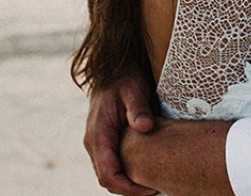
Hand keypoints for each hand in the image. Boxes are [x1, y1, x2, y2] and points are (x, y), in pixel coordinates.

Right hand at [83, 75, 157, 195]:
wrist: (113, 67)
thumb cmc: (125, 77)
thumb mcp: (134, 89)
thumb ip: (138, 108)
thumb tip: (144, 127)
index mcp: (98, 134)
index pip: (109, 174)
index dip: (128, 188)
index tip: (150, 191)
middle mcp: (93, 141)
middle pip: (107, 179)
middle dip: (129, 190)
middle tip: (156, 190)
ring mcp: (96, 142)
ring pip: (108, 174)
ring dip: (127, 183)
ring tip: (154, 184)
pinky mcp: (104, 140)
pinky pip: (111, 164)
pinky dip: (125, 173)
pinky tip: (145, 170)